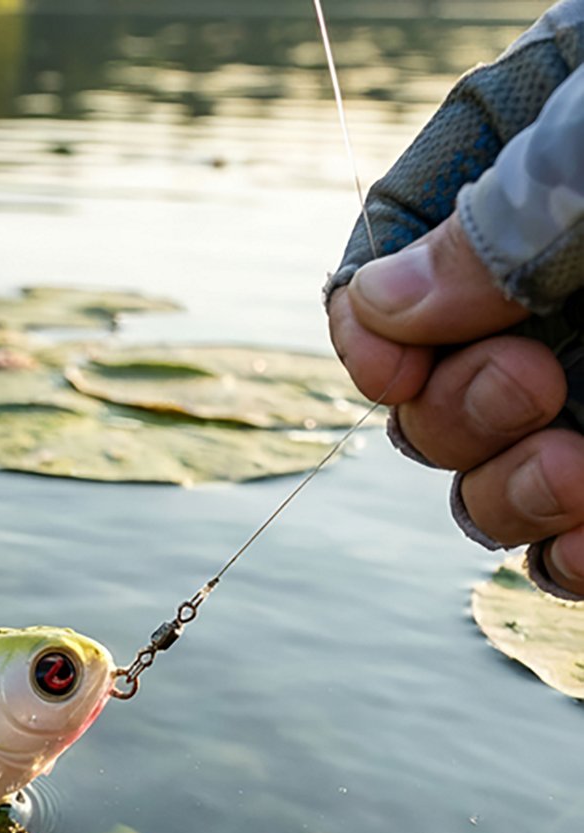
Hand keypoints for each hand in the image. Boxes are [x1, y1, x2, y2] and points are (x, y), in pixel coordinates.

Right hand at [328, 215, 583, 593]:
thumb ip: (505, 220)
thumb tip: (375, 307)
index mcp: (528, 177)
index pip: (388, 254)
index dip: (364, 327)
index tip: (391, 370)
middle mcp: (549, 295)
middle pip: (424, 389)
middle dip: (449, 414)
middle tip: (532, 387)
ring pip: (483, 479)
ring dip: (500, 497)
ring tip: (572, 474)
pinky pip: (564, 546)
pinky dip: (564, 561)